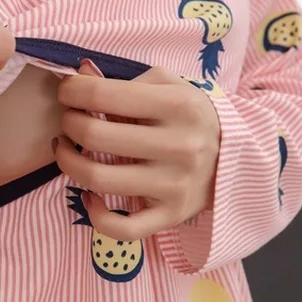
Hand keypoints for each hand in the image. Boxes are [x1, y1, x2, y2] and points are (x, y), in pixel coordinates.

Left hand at [55, 63, 220, 240]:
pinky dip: (95, 214)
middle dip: (68, 124)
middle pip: (94, 136)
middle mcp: (179, 146)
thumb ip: (125, 80)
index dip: (72, 91)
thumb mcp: (169, 86)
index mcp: (178, 106)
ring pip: (97, 179)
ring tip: (66, 150)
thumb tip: (80, 73)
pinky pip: (121, 227)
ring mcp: (174, 185)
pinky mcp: (170, 216)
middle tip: (68, 121)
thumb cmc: (191, 118)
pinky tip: (88, 196)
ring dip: (67, 162)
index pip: (103, 95)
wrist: (235, 158)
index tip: (67, 93)